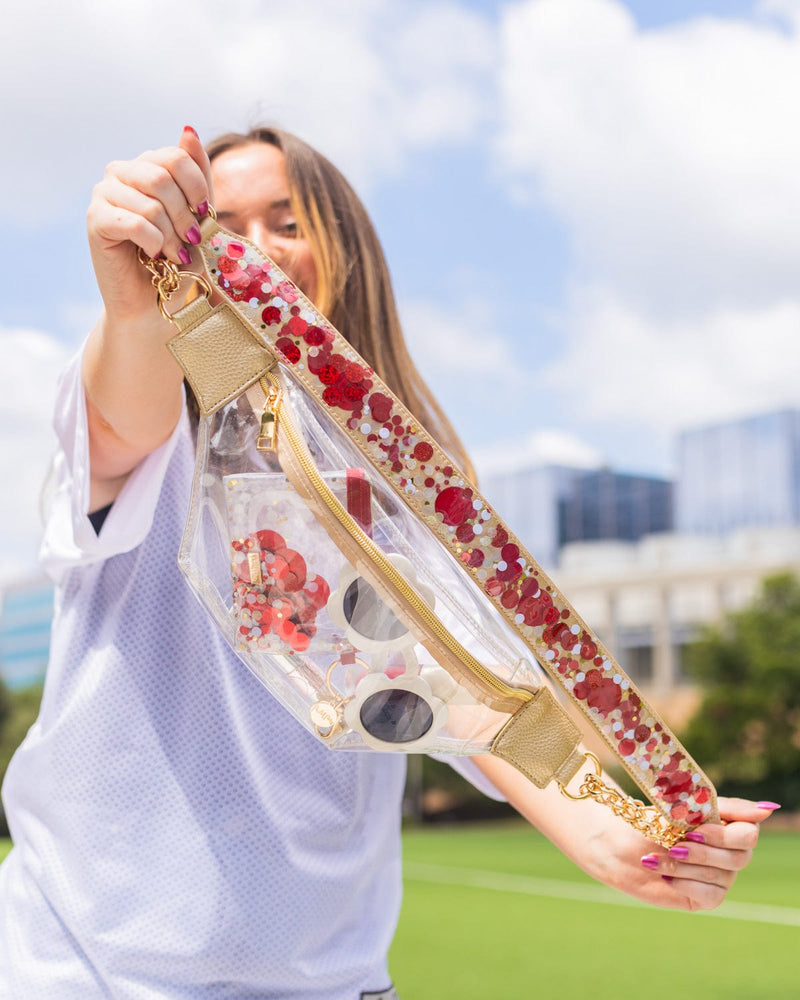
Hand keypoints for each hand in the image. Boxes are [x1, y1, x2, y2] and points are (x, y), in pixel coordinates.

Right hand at [86, 125, 212, 326]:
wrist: (156, 304)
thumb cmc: (180, 261)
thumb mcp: (198, 216)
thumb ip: (197, 176)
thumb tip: (188, 129)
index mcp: (147, 166)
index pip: (176, 156)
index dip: (197, 188)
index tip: (205, 216)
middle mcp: (121, 173)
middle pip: (162, 176)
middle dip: (184, 216)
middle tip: (189, 241)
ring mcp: (104, 194)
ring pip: (150, 202)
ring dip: (171, 236)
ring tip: (173, 255)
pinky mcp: (96, 221)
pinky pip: (135, 223)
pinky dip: (153, 243)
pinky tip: (154, 256)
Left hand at [632, 797, 775, 911]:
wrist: (617, 845)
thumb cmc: (649, 821)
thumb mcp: (681, 807)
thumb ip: (721, 807)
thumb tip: (767, 809)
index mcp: (726, 825)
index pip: (749, 832)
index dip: (724, 834)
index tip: (696, 829)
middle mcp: (728, 852)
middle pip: (739, 857)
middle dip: (703, 852)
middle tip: (674, 846)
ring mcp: (720, 875)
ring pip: (721, 875)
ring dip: (684, 866)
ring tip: (655, 857)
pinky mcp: (705, 896)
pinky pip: (711, 895)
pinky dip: (686, 883)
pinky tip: (664, 875)